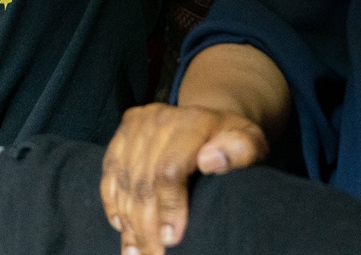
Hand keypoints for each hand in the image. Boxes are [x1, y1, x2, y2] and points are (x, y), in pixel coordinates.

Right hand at [100, 102, 267, 254]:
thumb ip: (241, 150)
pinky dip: (112, 202)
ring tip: (134, 253)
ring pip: (124, 180)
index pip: (169, 170)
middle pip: (143, 180)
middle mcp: (158, 119)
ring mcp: (137, 125)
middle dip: (145, 225)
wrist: (209, 120)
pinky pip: (109, 172)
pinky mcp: (121, 133)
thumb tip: (210, 160)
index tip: (173, 239)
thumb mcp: (250, 143)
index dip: (168, 207)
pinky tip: (120, 226)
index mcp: (191, 122)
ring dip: (128, 221)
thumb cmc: (231, 141)